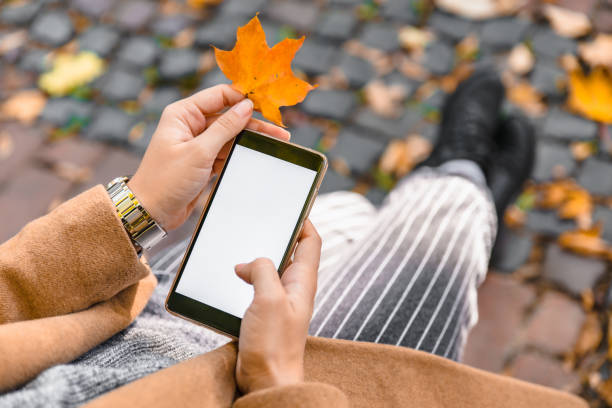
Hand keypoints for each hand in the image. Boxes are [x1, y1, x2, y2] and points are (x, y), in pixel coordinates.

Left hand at [128, 84, 289, 229]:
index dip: (244, 98)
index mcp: (183, 114)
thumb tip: (247, 106)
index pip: (219, 96)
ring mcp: (197, 143)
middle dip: (254, 123)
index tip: (267, 105)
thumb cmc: (166, 180)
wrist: (150, 212)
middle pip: (229, 116)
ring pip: (230, 136)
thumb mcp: (198, 152)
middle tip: (280, 131)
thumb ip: (225, 128)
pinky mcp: (202, 161)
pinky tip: (258, 155)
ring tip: (277, 144)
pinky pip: (226, 151)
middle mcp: (190, 124)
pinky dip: (241, 153)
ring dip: (251, 140)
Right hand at [234, 220, 320, 393]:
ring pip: (270, 267)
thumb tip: (250, 263)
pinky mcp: (264, 311)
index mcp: (303, 281)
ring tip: (242, 247)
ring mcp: (279, 299)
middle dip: (276, 236)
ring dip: (257, 257)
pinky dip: (247, 276)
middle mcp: (294, 288)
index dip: (304, 220)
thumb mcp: (269, 299)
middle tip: (260, 221)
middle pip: (290, 251)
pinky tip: (233, 276)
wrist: (266, 379)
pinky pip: (257, 285)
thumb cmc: (273, 345)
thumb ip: (263, 271)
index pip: (311, 241)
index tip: (292, 204)